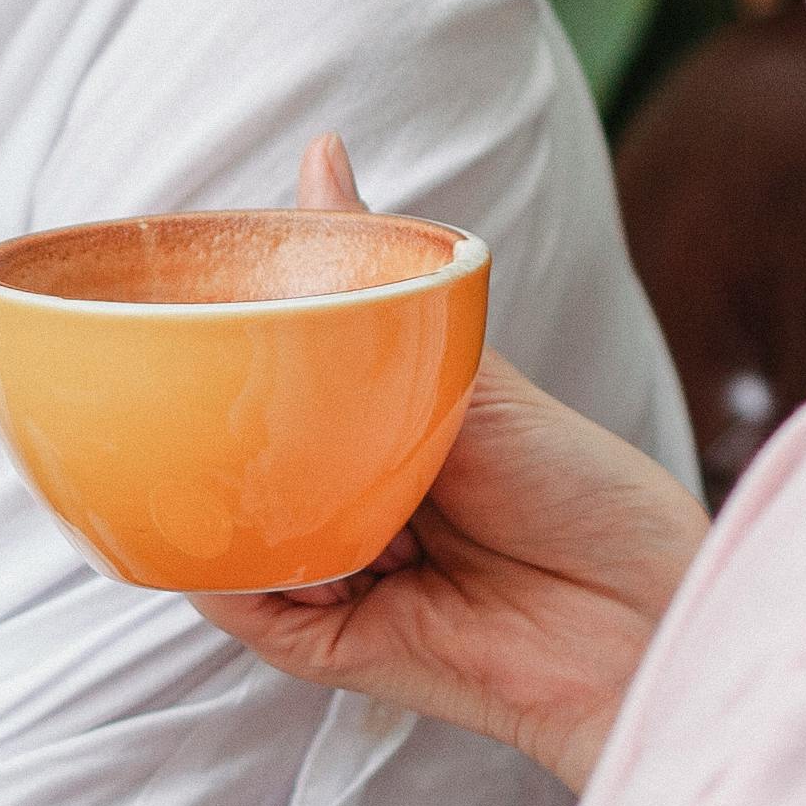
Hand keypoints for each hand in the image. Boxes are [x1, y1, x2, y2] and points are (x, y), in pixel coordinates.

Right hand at [188, 138, 705, 792]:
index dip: (219, 363)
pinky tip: (229, 524)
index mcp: (372, 447)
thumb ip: (384, 287)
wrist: (644, 618)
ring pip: (224, 533)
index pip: (269, 400)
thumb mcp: (473, 376)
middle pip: (238, 467)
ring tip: (203, 441)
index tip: (171, 306)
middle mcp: (343, 513)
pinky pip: (243, 607)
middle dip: (201, 426)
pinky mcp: (325, 651)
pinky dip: (220, 569)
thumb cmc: (583, 493)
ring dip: (208, 494)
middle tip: (161, 368)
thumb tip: (321, 155)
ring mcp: (328, 583)